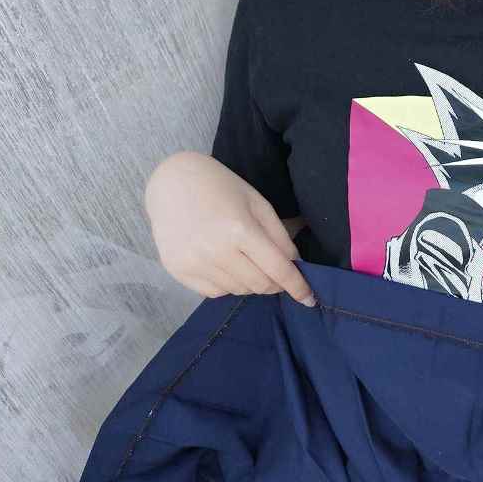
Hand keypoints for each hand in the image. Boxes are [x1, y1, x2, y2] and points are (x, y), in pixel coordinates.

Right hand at [144, 151, 315, 305]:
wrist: (172, 182)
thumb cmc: (220, 187)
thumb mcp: (258, 203)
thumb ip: (279, 236)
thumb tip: (295, 266)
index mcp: (240, 230)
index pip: (278, 270)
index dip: (298, 287)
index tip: (310, 299)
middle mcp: (215, 251)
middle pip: (260, 285)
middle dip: (275, 284)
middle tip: (276, 271)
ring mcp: (194, 264)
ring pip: (238, 291)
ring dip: (251, 282)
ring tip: (244, 259)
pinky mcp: (178, 271)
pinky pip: (214, 293)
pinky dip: (228, 284)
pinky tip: (224, 263)